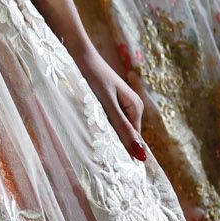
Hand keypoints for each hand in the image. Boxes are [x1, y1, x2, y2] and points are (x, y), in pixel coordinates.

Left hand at [70, 40, 148, 161]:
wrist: (78, 53)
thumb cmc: (92, 76)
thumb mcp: (106, 104)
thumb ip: (122, 127)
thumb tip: (141, 154)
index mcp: (136, 107)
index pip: (135, 140)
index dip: (125, 152)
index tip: (114, 167)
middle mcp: (132, 106)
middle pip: (126, 134)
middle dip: (114, 143)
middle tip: (98, 153)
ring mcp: (120, 103)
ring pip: (115, 128)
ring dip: (105, 134)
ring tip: (91, 139)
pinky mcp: (108, 101)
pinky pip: (107, 120)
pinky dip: (99, 124)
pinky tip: (88, 125)